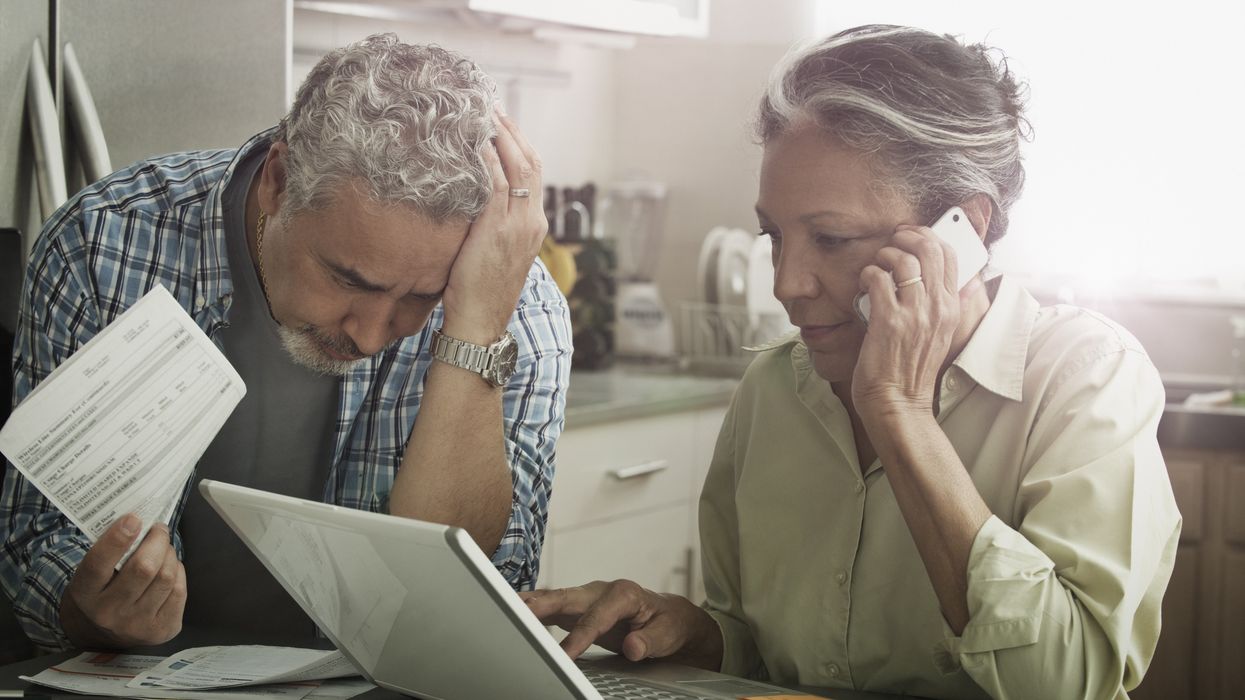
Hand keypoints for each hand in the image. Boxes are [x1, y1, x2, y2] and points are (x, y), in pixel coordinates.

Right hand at [60, 514, 185, 648]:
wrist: (102, 635)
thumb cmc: (100, 592)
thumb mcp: (91, 574)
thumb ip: (110, 551)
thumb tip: (140, 521)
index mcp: (85, 594)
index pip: (99, 563)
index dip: (118, 539)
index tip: (133, 518)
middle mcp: (108, 613)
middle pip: (144, 568)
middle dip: (157, 541)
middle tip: (158, 529)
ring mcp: (137, 625)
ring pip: (166, 577)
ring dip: (169, 555)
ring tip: (163, 549)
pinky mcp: (162, 631)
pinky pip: (180, 591)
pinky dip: (178, 572)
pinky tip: (169, 569)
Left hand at [439, 107, 547, 344]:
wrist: (481, 322)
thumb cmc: (480, 293)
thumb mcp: (495, 254)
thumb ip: (493, 226)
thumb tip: (472, 202)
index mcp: (535, 226)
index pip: (534, 174)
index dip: (519, 144)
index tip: (502, 123)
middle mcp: (533, 222)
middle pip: (531, 162)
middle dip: (512, 131)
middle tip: (492, 106)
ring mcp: (519, 225)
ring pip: (518, 167)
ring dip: (500, 136)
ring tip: (483, 114)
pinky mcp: (498, 229)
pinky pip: (497, 184)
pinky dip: (488, 159)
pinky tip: (475, 142)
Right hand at [520, 580, 722, 669]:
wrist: (669, 618)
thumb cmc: (668, 624)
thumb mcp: (668, 635)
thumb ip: (650, 641)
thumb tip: (634, 647)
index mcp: (624, 593)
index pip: (596, 617)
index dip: (580, 636)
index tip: (566, 655)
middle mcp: (601, 590)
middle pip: (566, 597)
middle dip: (541, 605)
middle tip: (517, 612)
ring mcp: (587, 596)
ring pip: (554, 598)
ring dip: (529, 603)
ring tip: (502, 607)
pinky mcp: (577, 606)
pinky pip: (551, 606)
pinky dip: (532, 609)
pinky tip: (513, 611)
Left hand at [851, 225, 963, 417]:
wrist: (899, 403)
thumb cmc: (912, 371)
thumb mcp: (942, 336)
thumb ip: (949, 308)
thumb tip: (966, 284)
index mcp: (951, 309)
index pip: (951, 256)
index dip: (929, 237)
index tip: (911, 235)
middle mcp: (938, 308)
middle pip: (930, 249)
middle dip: (907, 236)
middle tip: (892, 240)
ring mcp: (915, 314)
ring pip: (905, 260)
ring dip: (885, 255)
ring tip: (877, 265)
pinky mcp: (889, 321)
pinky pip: (878, 279)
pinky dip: (868, 274)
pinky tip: (864, 283)